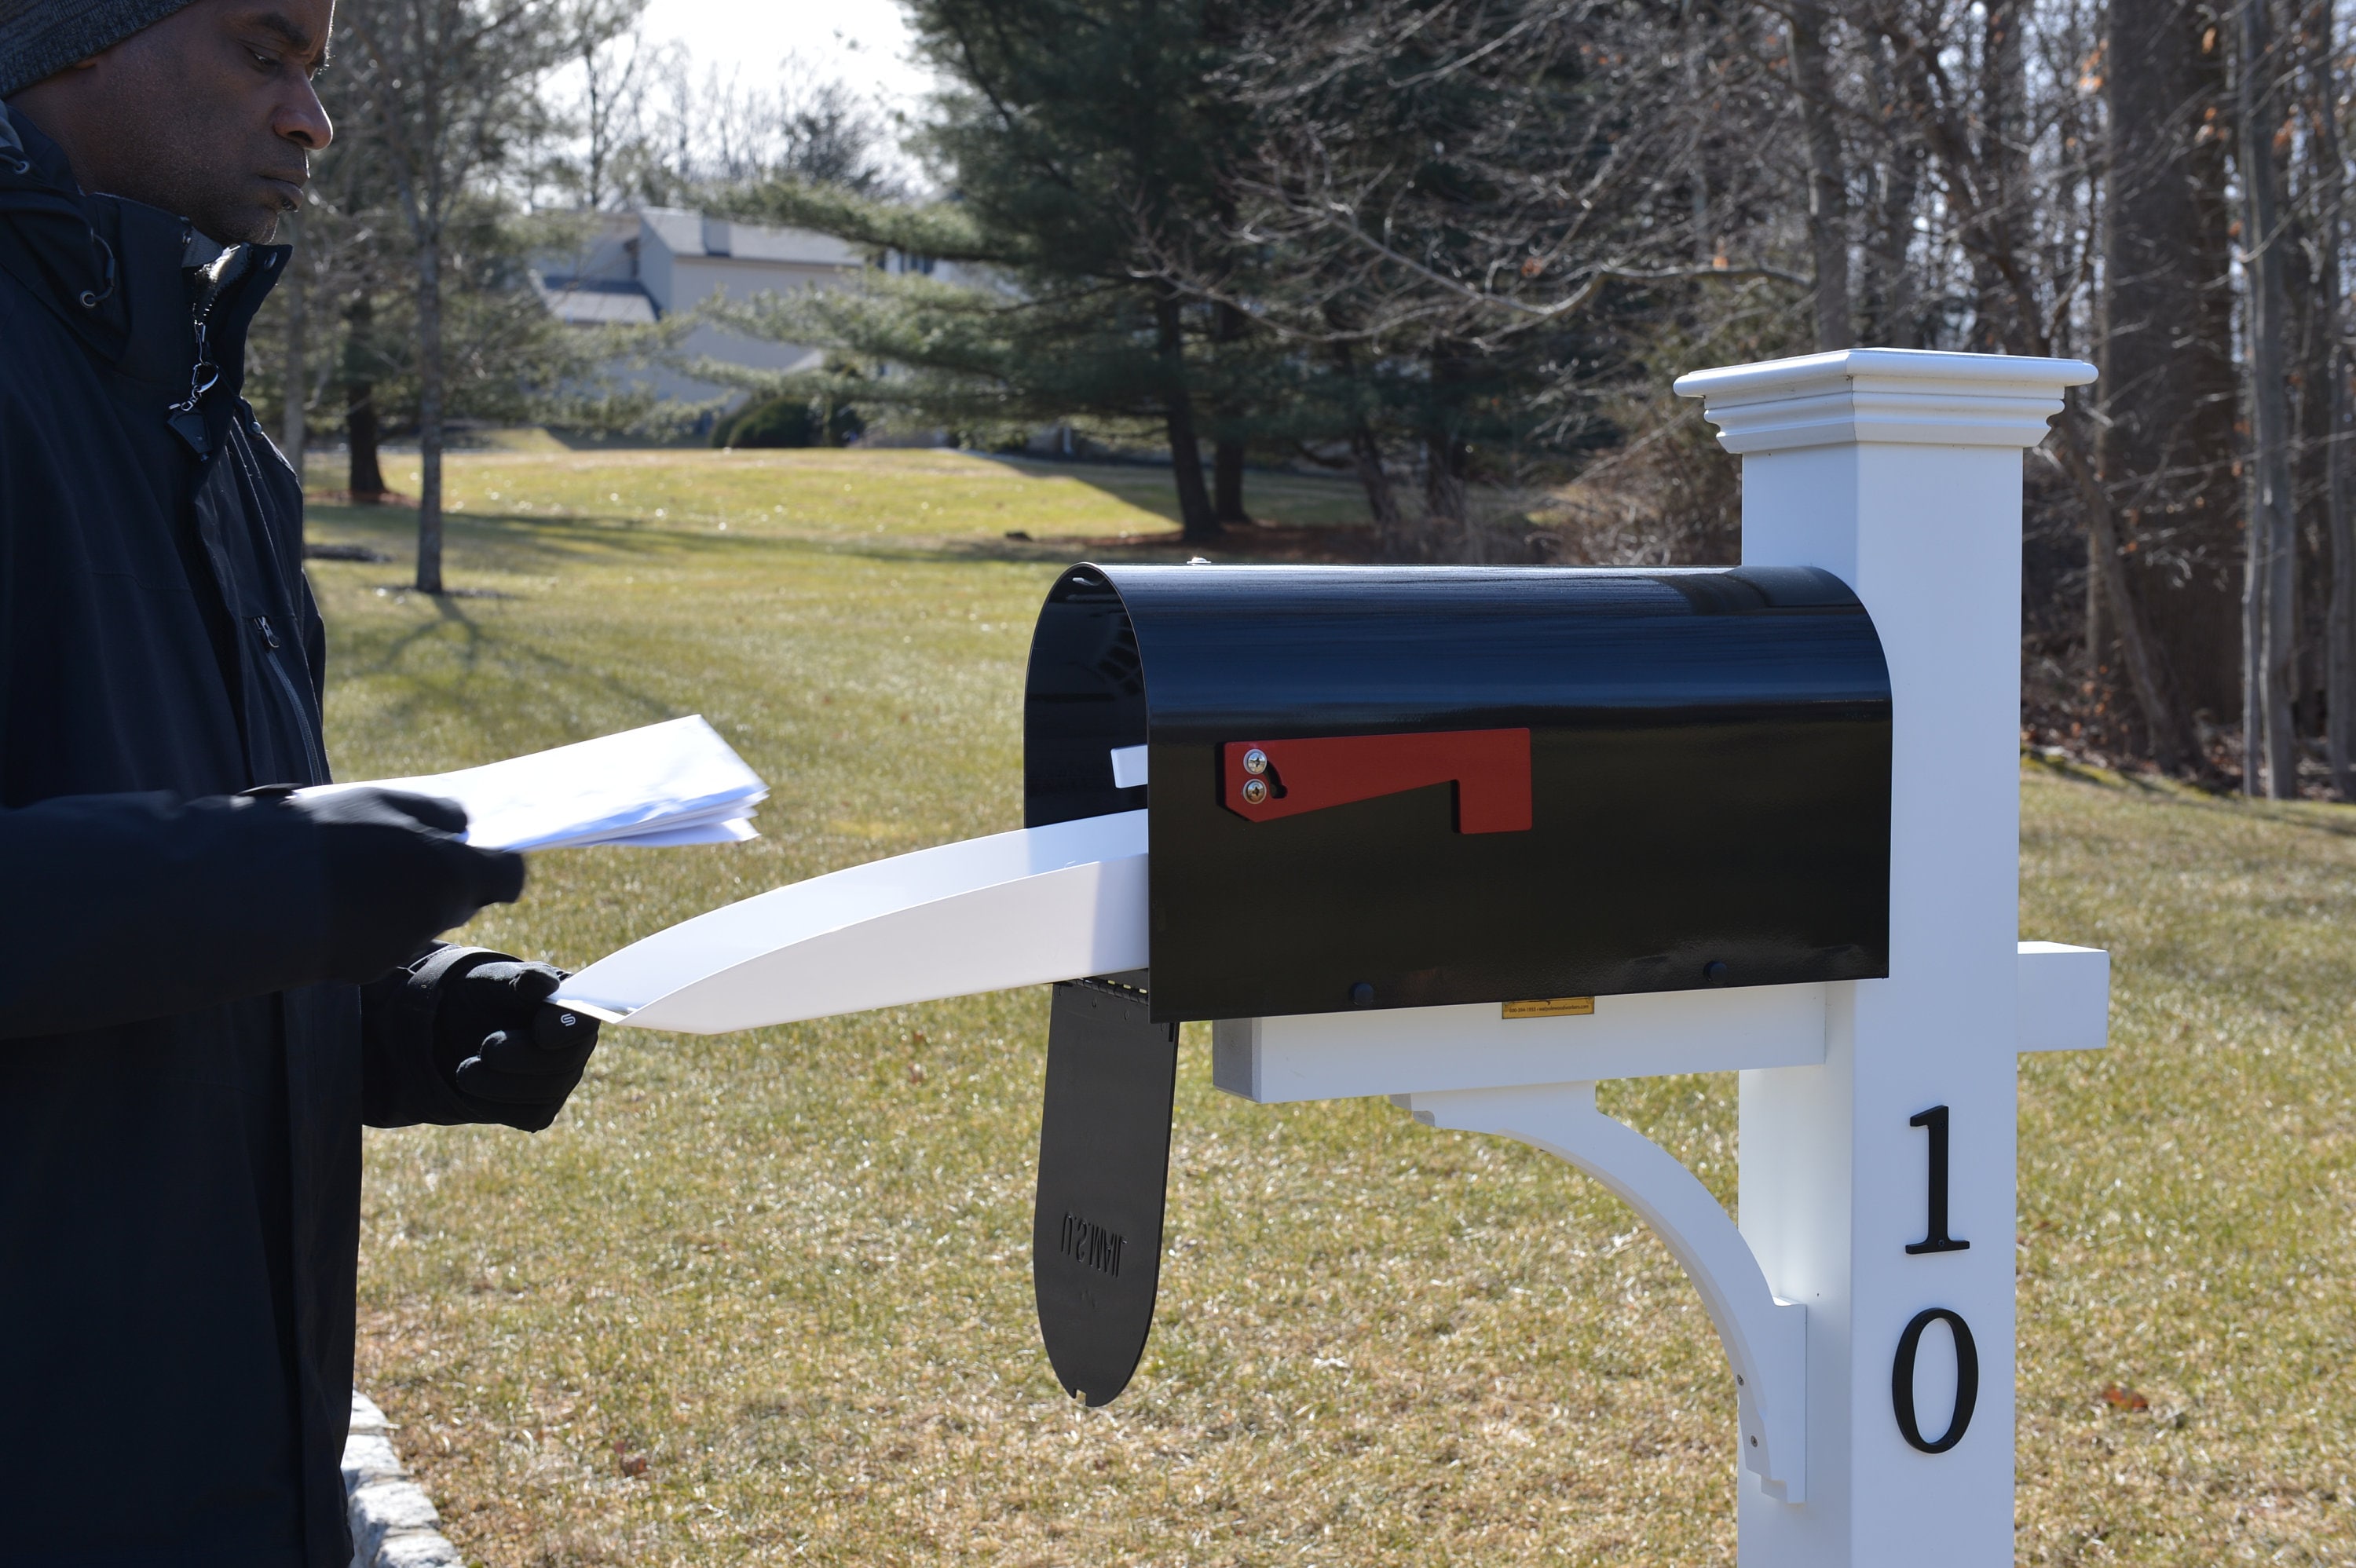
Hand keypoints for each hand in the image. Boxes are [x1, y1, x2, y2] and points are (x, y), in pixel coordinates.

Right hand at [289, 788, 525, 982]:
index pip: (507, 878)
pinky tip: (328, 901)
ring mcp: (401, 948)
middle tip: (397, 848)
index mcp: (454, 873)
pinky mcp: (364, 970)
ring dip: (398, 900)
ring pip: (418, 921)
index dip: (495, 862)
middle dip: (440, 878)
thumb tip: (463, 823)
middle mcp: (437, 918)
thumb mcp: (386, 801)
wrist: (252, 890)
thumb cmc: (324, 835)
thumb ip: (435, 813)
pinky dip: (364, 924)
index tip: (476, 848)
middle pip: (460, 899)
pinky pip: (379, 942)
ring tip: (349, 870)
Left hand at [432, 959, 598, 1131]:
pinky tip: (472, 1085)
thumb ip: (520, 980)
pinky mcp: (540, 1109)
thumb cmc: (488, 997)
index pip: (584, 1021)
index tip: (540, 1033)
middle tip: (486, 1049)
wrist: (460, 1028)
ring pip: (544, 1094)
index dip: (566, 1030)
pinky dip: (494, 1103)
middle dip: (521, 1059)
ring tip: (465, 1070)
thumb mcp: (496, 980)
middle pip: (564, 1064)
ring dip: (499, 1084)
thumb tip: (543, 984)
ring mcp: (561, 1081)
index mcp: (572, 1007)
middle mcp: (576, 1047)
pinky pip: (527, 1116)